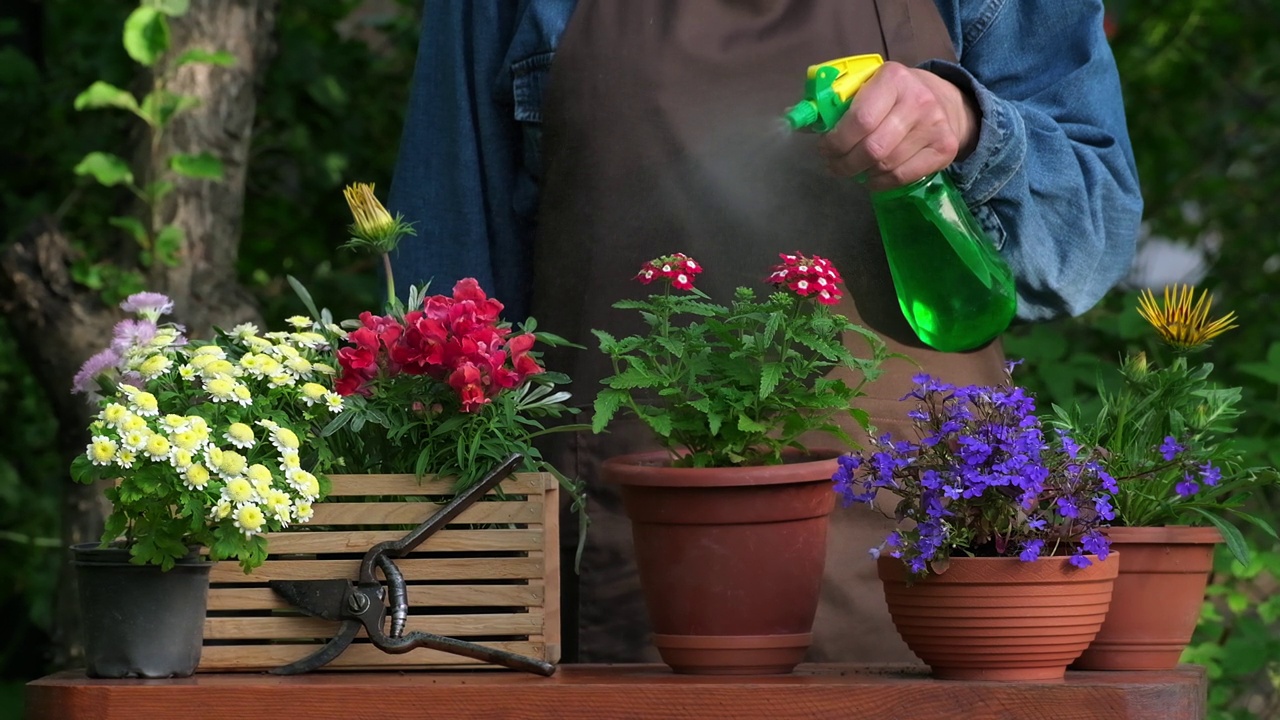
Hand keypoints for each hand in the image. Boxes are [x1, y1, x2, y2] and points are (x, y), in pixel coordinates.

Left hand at [817, 62, 979, 190]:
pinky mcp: (944, 149)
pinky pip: (903, 177)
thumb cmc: (894, 94)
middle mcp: (917, 100)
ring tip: (851, 169)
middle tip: (834, 164)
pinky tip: (871, 177)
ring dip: (860, 174)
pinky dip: (880, 183)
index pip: (860, 119)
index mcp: (893, 78)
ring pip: (886, 165)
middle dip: (844, 162)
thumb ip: (833, 102)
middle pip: (872, 148)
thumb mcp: (867, 85)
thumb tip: (792, 118)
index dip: (836, 140)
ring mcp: (934, 126)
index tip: (825, 147)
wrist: (946, 101)